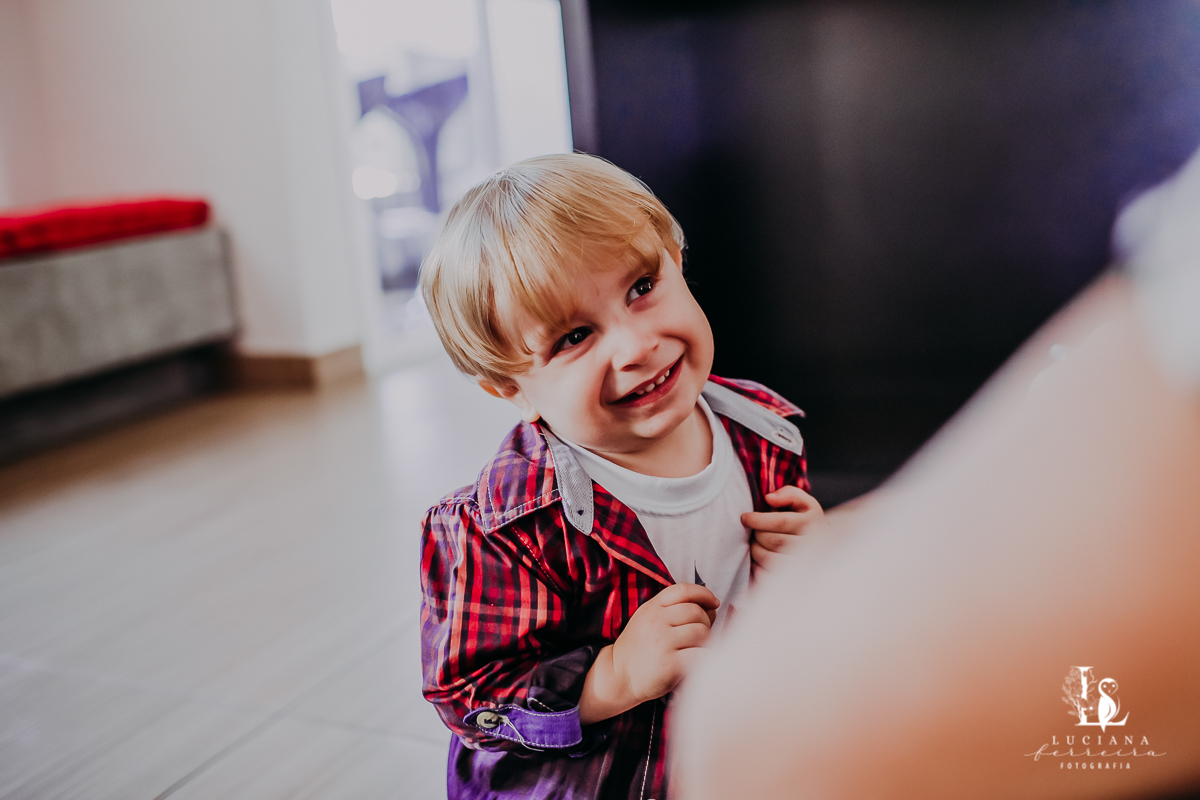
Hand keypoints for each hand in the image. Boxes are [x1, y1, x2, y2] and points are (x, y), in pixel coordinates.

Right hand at [579, 583, 718, 722]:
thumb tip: (711, 607)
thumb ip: (674, 610)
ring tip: (699, 648)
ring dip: (707, 641)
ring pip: (701, 632)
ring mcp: (662, 642)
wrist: (619, 675)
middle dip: (706, 621)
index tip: (713, 602)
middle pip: (696, 611)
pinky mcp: (669, 664)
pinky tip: (698, 661)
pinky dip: (706, 657)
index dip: (704, 593)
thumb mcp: (649, 619)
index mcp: (652, 607)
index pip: (683, 590)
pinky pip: (700, 654)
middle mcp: (656, 621)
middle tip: (702, 634)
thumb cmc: (640, 648)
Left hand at [741, 485, 824, 572]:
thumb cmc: (807, 524)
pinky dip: (757, 568)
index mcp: (815, 525)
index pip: (781, 522)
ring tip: (758, 545)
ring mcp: (804, 568)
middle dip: (757, 534)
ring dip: (756, 550)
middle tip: (755, 533)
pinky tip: (760, 561)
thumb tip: (769, 499)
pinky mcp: (793, 583)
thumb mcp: (804, 504)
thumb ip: (789, 494)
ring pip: (768, 558)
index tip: (745, 518)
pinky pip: (767, 576)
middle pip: (772, 540)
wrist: (825, 553)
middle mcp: (812, 547)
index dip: (758, 519)